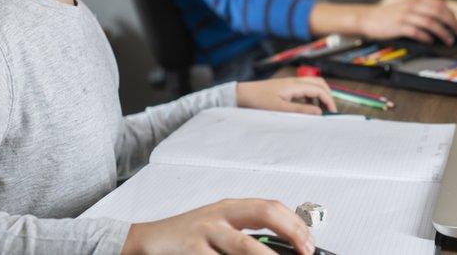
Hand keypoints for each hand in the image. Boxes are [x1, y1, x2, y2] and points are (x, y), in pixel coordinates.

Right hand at [122, 198, 313, 254]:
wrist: (147, 241)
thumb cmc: (186, 236)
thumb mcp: (219, 227)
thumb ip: (246, 232)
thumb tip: (283, 246)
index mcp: (231, 208)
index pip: (271, 206)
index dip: (295, 223)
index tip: (310, 242)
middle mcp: (221, 215)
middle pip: (264, 214)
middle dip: (291, 232)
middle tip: (305, 251)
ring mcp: (206, 232)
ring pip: (244, 245)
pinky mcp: (191, 250)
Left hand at [236, 77, 336, 114]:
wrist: (242, 94)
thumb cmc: (258, 101)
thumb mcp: (280, 109)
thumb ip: (300, 111)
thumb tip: (319, 113)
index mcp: (294, 85)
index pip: (319, 89)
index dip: (329, 101)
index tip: (332, 113)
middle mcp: (294, 82)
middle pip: (319, 83)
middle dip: (328, 96)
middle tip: (330, 111)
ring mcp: (291, 84)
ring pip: (313, 85)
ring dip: (320, 96)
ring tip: (320, 112)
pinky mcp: (286, 88)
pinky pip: (304, 89)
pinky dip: (311, 97)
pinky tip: (308, 108)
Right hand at [359, 0, 456, 44]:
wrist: (368, 18)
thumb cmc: (388, 15)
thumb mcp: (406, 6)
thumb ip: (421, 8)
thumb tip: (440, 16)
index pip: (439, 4)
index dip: (451, 14)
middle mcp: (412, 6)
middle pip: (438, 12)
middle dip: (451, 23)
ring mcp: (405, 16)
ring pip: (430, 23)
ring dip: (442, 33)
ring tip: (448, 40)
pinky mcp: (399, 27)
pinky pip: (417, 32)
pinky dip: (426, 37)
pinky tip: (430, 41)